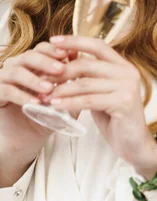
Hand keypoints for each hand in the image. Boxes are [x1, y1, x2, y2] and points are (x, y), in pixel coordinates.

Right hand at [0, 42, 67, 161]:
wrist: (26, 137)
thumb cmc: (47, 115)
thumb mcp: (63, 98)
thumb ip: (74, 84)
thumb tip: (91, 67)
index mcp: (33, 64)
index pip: (43, 49)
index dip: (56, 51)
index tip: (72, 56)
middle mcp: (16, 67)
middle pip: (29, 55)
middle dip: (46, 61)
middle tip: (61, 69)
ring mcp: (3, 79)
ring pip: (15, 71)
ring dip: (34, 79)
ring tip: (49, 89)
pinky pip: (6, 90)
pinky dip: (22, 96)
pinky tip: (35, 103)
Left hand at [48, 35, 156, 172]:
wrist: (134, 144)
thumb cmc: (116, 119)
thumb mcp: (102, 93)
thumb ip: (89, 78)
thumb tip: (61, 63)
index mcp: (124, 66)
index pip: (97, 45)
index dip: (74, 41)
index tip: (52, 42)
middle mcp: (128, 73)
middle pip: (87, 64)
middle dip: (60, 71)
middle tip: (41, 79)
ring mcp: (128, 88)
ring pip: (85, 83)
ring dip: (61, 89)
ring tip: (44, 96)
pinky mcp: (124, 103)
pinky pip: (88, 100)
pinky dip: (69, 102)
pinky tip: (56, 105)